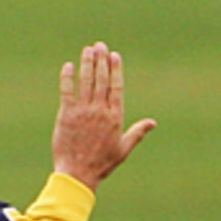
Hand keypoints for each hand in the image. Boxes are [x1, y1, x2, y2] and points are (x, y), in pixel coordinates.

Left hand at [52, 42, 155, 190]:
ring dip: (87, 63)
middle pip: (101, 80)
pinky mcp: (66, 116)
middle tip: (99, 45)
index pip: (116, 87)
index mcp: (115, 117)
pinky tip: (68, 66)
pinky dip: (67, 78)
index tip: (114, 56)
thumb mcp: (123, 149)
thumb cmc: (102, 164)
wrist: (78, 174)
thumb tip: (153, 123)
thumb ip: (137, 133)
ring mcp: (83, 112)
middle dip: (101, 60)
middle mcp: (100, 111)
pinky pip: (67, 91)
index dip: (115, 69)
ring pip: (86, 82)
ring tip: (87, 50)